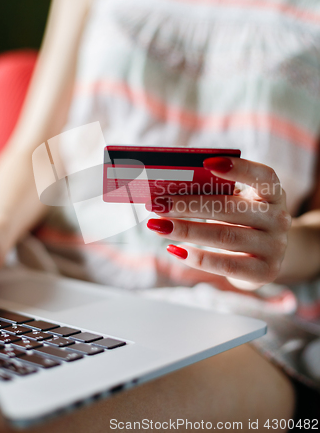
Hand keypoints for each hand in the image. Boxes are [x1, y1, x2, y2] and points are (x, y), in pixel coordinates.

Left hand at [146, 157, 291, 284]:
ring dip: (185, 230)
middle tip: (156, 203)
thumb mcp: (238, 202)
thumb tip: (169, 191)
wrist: (268, 255)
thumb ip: (215, 193)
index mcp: (273, 193)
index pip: (263, 176)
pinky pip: (226, 265)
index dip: (238, 168)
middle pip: (230, 208)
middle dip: (188, 205)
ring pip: (224, 236)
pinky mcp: (265, 272)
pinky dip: (198, 257)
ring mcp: (275, 247)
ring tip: (156, 226)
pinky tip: (174, 249)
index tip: (206, 163)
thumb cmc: (243, 220)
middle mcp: (279, 218)